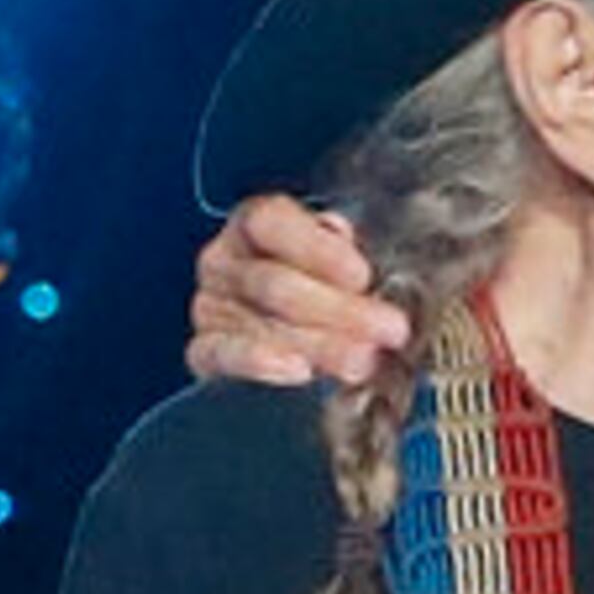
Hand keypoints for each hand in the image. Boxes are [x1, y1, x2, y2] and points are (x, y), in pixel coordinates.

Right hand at [188, 196, 408, 391]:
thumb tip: (344, 235)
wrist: (289, 345)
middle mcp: (223, 260)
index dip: (317, 249)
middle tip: (390, 329)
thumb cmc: (322, 291)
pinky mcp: (203, 350)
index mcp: (253, 223)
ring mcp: (209, 306)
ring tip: (365, 361)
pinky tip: (299, 370)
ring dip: (320, 345)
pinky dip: (261, 363)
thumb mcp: (339, 263)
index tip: (363, 277)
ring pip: (261, 324)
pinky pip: (225, 355)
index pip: (272, 223)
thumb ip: (344, 251)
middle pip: (275, 283)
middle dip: (340, 309)